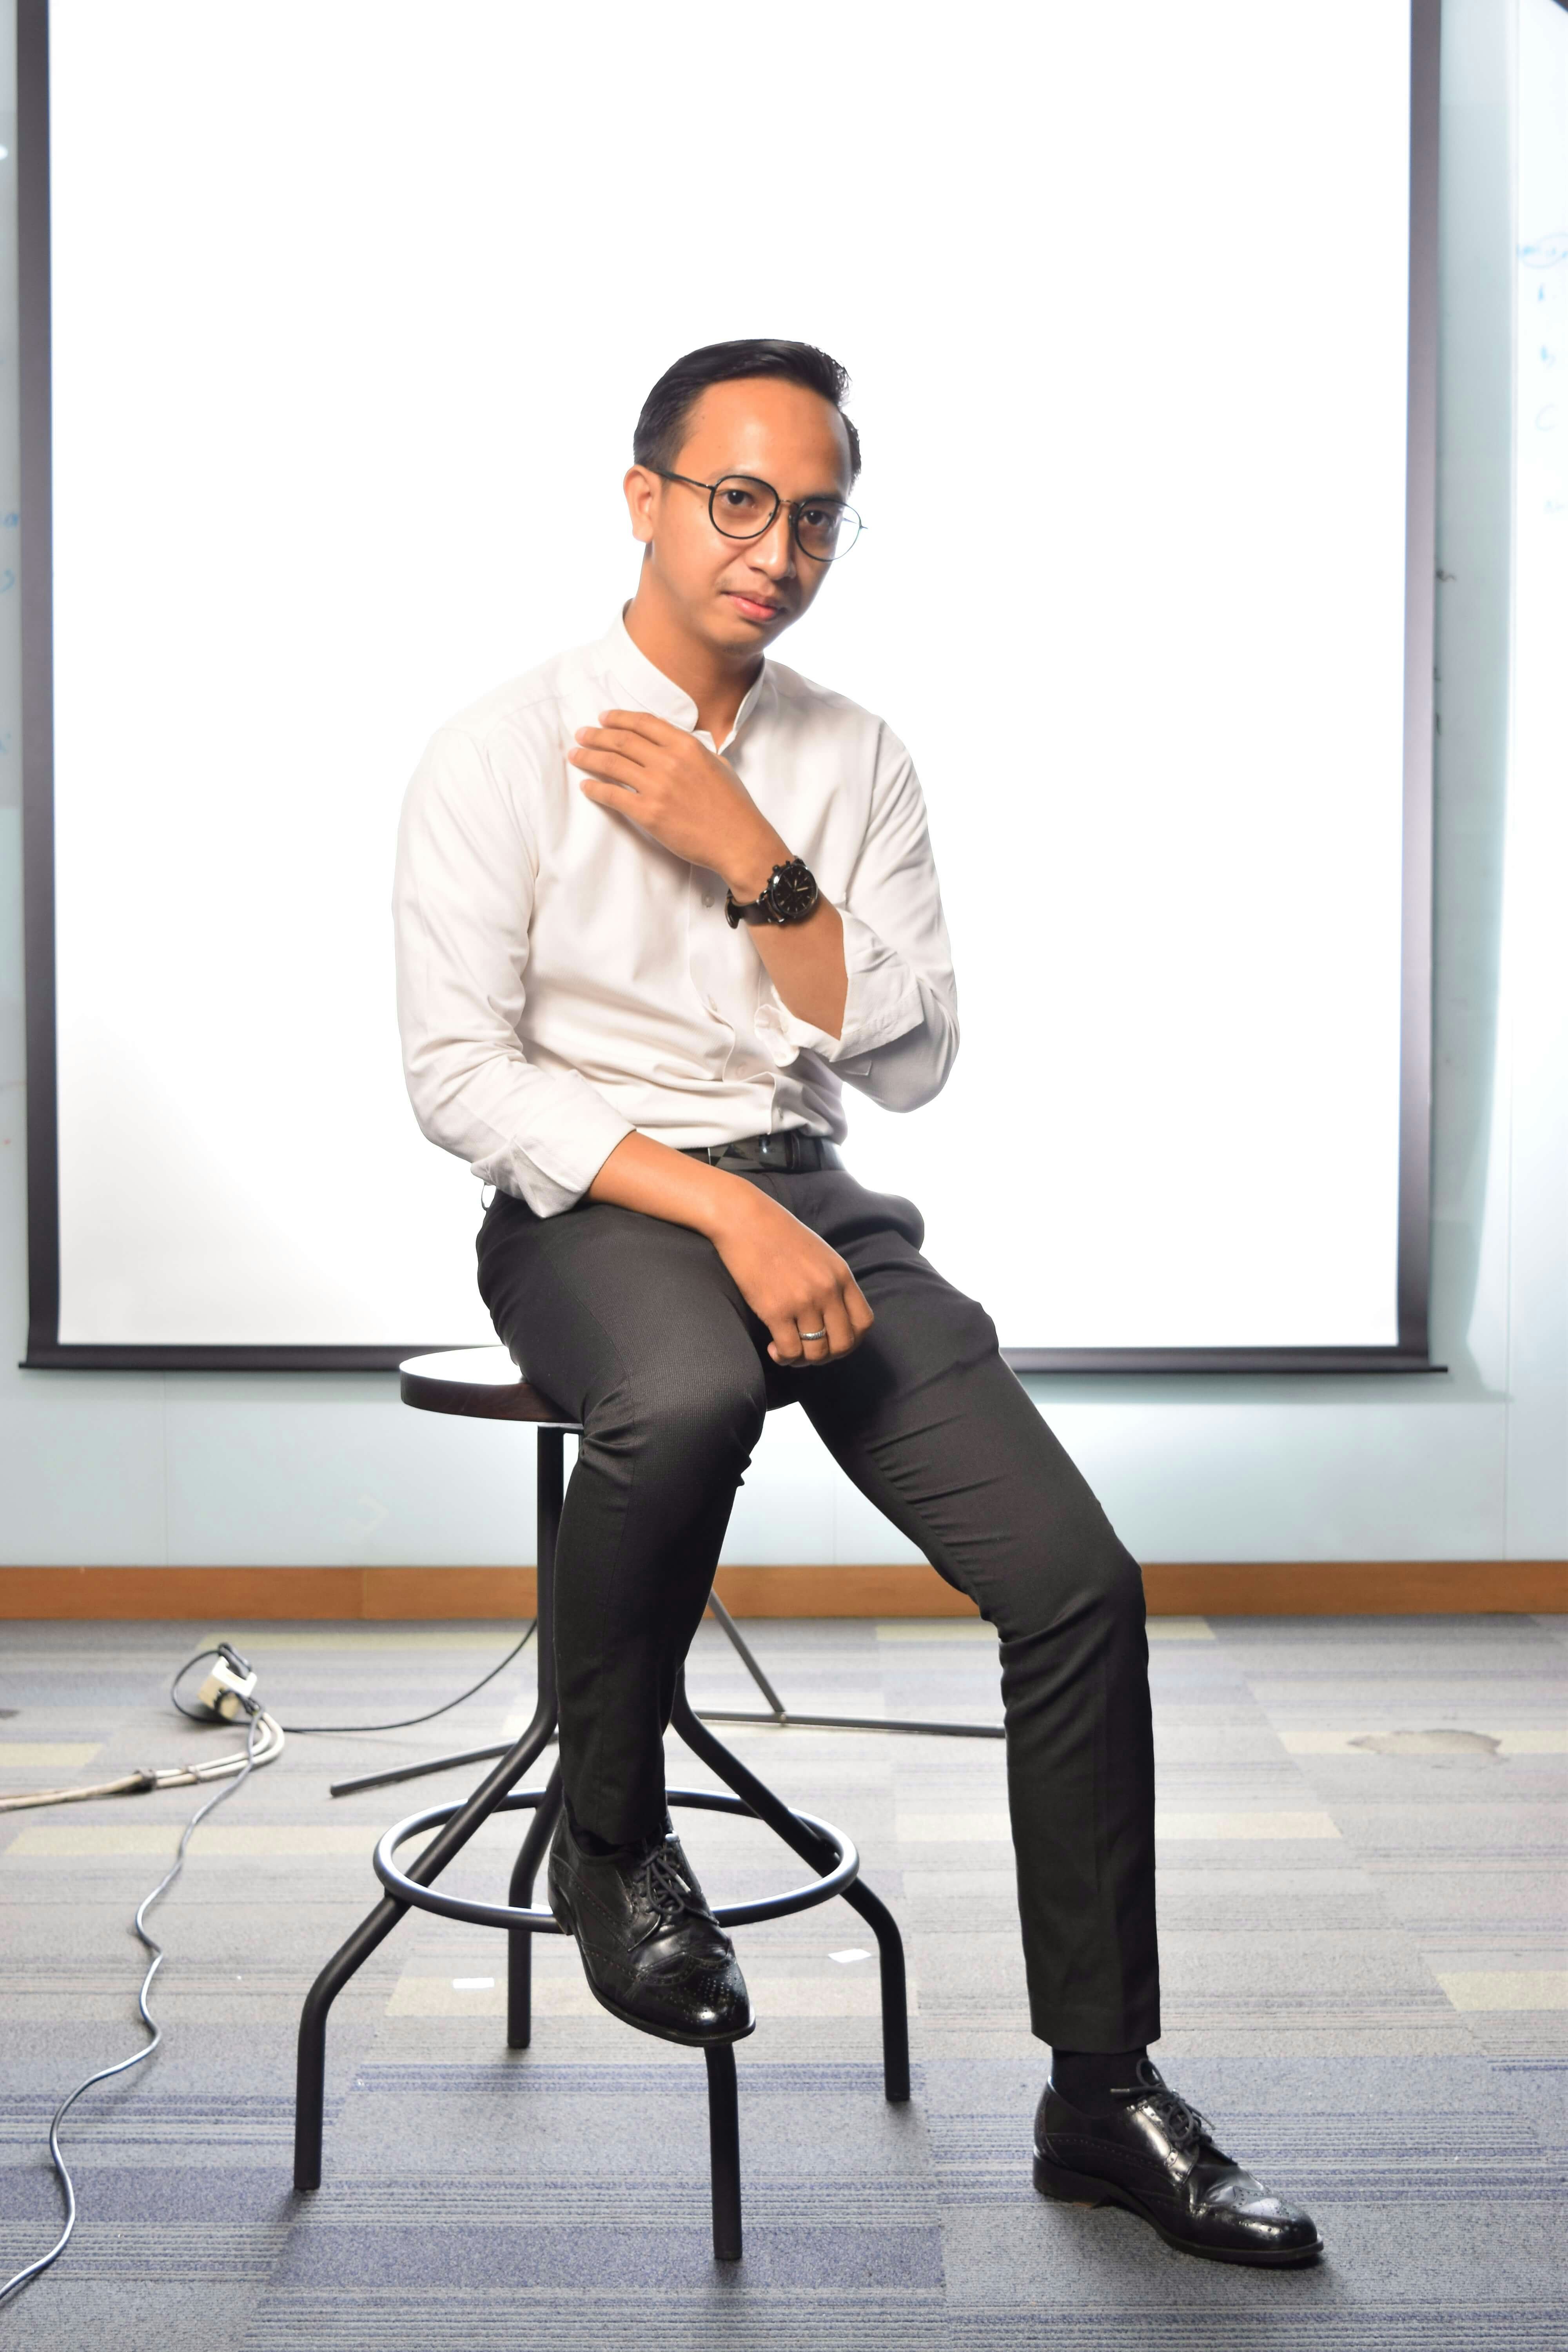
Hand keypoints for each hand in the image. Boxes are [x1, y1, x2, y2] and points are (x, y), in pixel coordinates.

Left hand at [568, 710, 782, 896]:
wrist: (739, 841)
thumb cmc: (734, 806)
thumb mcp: (719, 765)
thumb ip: (694, 751)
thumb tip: (677, 745)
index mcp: (687, 746)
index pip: (644, 723)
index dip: (619, 718)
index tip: (604, 717)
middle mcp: (669, 761)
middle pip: (622, 740)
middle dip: (597, 735)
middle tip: (581, 735)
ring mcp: (657, 787)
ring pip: (612, 764)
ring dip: (589, 758)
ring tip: (575, 755)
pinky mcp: (648, 813)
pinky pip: (613, 796)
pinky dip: (595, 789)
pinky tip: (585, 786)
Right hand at [706, 1184, 873, 1368]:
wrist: (744, 1219)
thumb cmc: (778, 1235)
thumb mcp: (819, 1254)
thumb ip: (831, 1282)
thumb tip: (833, 1316)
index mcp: (841, 1275)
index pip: (863, 1322)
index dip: (852, 1340)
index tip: (833, 1341)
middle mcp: (827, 1290)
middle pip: (844, 1344)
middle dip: (828, 1356)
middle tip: (809, 1350)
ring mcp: (803, 1301)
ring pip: (817, 1353)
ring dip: (804, 1360)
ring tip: (789, 1351)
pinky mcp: (775, 1310)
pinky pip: (790, 1350)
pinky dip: (784, 1357)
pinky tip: (774, 1348)